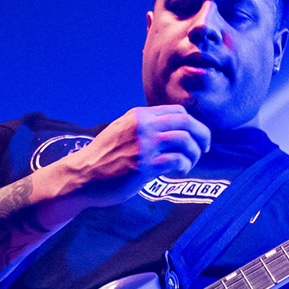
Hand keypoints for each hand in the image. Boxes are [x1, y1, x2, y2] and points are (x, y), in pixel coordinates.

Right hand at [57, 106, 211, 206]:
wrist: (83, 176)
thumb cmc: (104, 157)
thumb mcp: (122, 130)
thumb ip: (143, 125)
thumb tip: (172, 127)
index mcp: (139, 115)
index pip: (178, 112)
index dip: (193, 124)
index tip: (195, 136)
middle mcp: (143, 126)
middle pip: (187, 123)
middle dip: (202, 136)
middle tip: (204, 149)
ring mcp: (145, 146)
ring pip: (186, 140)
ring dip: (195, 153)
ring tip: (189, 163)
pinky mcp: (145, 166)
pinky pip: (178, 160)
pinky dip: (185, 165)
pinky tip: (179, 171)